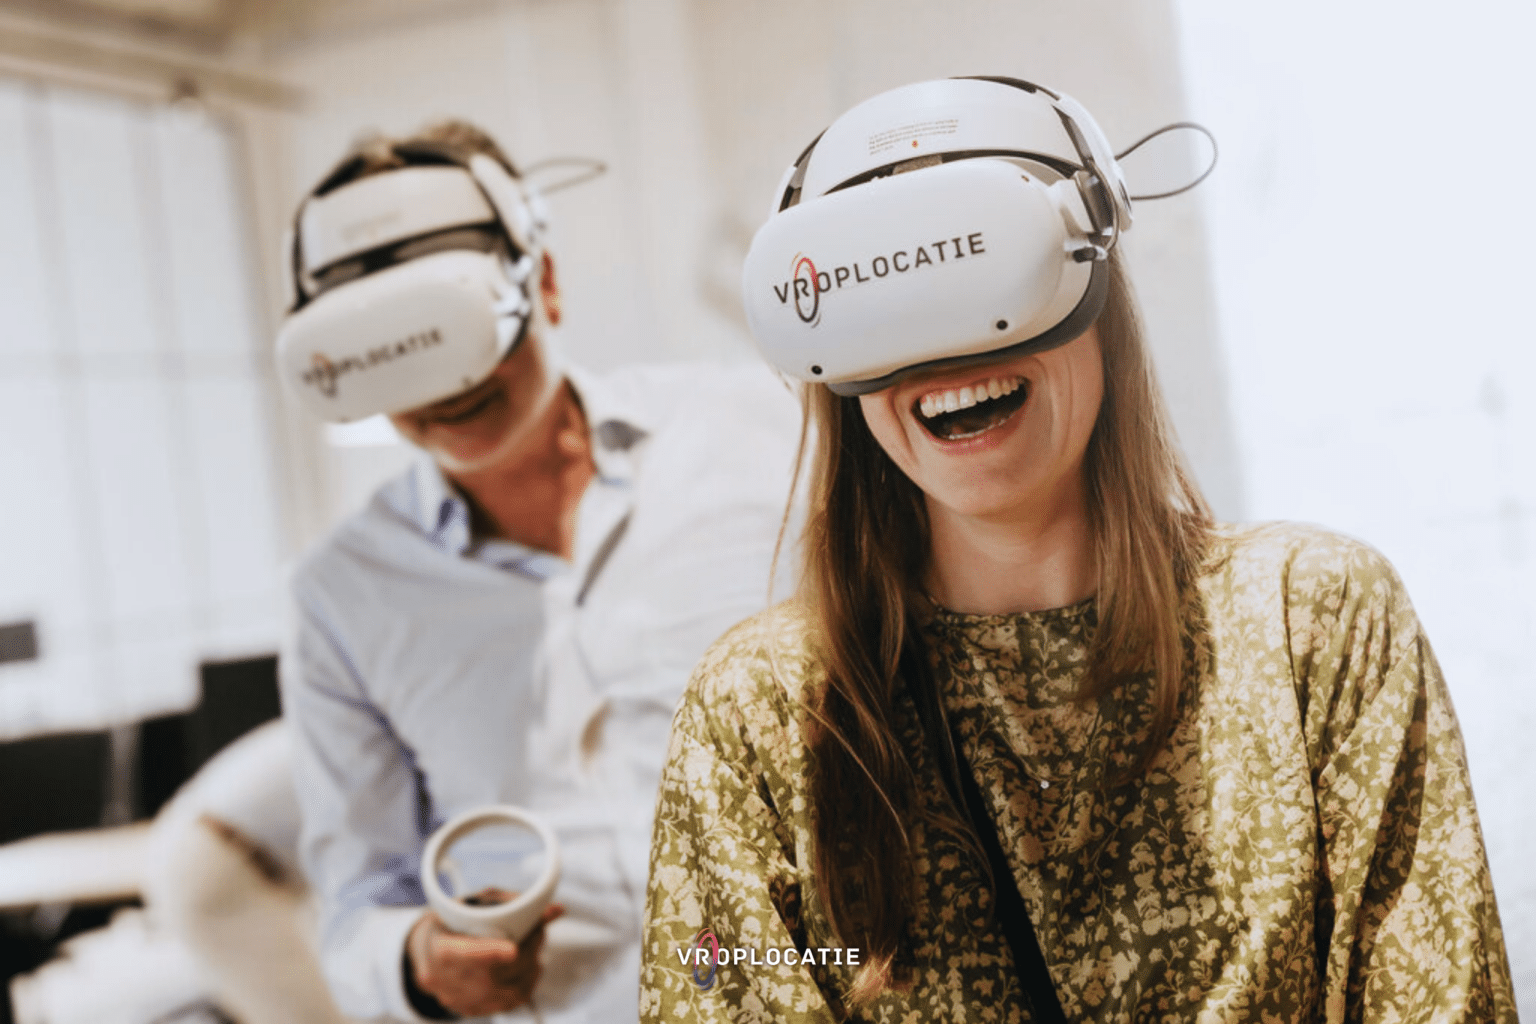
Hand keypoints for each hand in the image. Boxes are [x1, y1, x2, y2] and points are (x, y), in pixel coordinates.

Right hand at [406, 897, 564, 1017]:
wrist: (424, 951)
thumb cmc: (451, 921)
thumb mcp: (470, 903)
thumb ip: (508, 903)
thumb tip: (555, 910)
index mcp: (439, 948)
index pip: (462, 954)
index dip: (488, 953)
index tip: (512, 949)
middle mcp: (444, 980)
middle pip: (492, 975)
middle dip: (524, 952)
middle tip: (540, 932)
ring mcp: (457, 1000)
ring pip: (505, 992)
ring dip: (529, 970)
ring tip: (535, 949)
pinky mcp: (470, 1010)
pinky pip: (508, 1003)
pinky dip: (525, 985)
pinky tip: (529, 968)